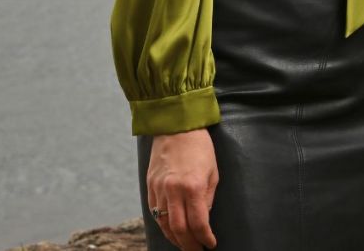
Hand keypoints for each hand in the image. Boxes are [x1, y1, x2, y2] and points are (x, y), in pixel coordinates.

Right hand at [146, 129, 217, 249]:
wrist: (175, 125)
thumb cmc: (199, 147)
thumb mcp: (212, 173)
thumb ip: (207, 199)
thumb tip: (203, 220)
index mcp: (193, 186)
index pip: (198, 223)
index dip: (205, 239)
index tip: (210, 244)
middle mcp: (173, 190)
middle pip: (178, 229)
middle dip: (189, 245)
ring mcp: (159, 188)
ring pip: (163, 224)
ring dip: (174, 238)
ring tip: (184, 244)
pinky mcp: (150, 184)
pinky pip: (154, 211)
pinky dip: (162, 225)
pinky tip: (171, 229)